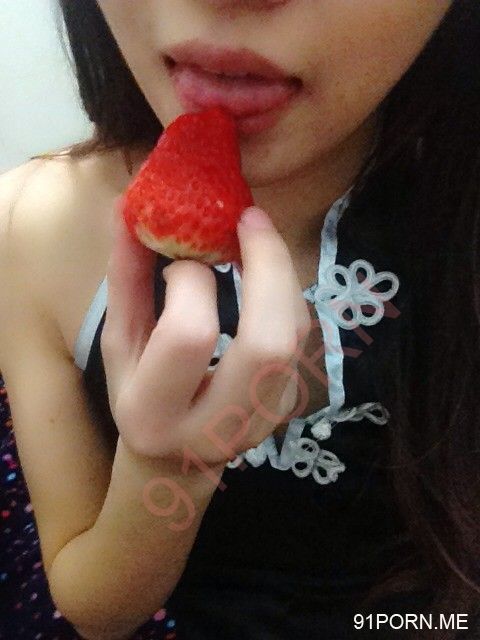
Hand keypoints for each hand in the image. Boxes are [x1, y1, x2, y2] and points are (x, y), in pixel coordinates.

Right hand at [101, 201, 310, 467]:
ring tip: (256, 238)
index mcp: (157, 412)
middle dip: (267, 268)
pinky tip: (265, 273)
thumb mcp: (120, 344)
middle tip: (250, 218)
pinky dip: (286, 294)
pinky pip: (299, 337)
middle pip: (267, 343)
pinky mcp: (288, 405)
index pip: (190, 335)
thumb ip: (126, 281)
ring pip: (294, 337)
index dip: (192, 281)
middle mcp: (218, 426)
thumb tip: (129, 212)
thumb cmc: (139, 396)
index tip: (184, 257)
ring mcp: (263, 420)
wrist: (177, 458)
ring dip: (281, 276)